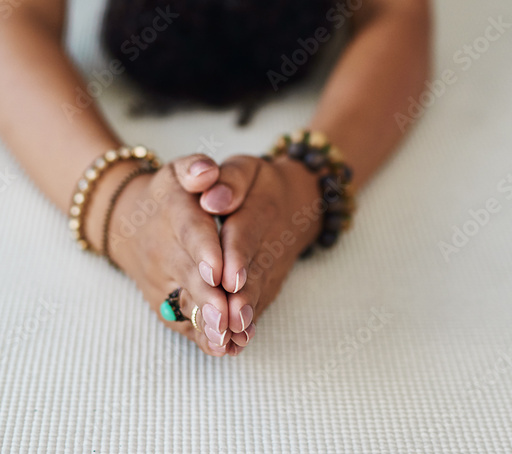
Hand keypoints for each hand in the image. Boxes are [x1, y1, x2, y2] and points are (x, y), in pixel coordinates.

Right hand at [106, 154, 236, 355]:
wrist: (129, 223)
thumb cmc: (169, 195)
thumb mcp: (179, 172)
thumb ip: (196, 169)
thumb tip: (206, 172)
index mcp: (174, 214)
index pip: (190, 232)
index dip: (204, 250)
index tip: (219, 269)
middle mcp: (164, 251)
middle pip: (188, 275)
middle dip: (208, 297)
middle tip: (226, 316)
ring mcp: (161, 281)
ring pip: (185, 304)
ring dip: (205, 323)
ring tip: (226, 340)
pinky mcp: (163, 303)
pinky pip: (181, 322)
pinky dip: (201, 337)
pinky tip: (223, 349)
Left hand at [209, 154, 323, 353]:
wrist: (299, 200)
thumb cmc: (259, 183)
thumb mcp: (246, 168)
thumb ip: (230, 180)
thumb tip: (212, 198)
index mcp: (260, 209)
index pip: (246, 233)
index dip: (237, 255)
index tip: (227, 276)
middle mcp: (270, 242)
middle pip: (255, 270)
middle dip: (243, 295)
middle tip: (230, 317)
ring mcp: (273, 265)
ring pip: (260, 292)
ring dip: (247, 314)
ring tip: (233, 336)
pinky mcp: (272, 282)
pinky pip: (262, 303)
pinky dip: (250, 323)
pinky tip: (237, 344)